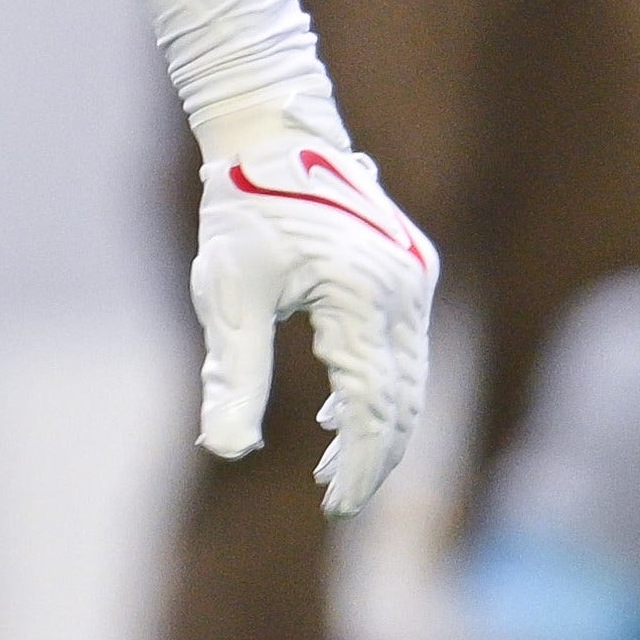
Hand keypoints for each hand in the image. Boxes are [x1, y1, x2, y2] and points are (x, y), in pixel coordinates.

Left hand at [191, 123, 439, 516]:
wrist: (271, 132)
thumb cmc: (241, 212)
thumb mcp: (227, 297)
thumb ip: (233, 377)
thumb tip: (225, 452)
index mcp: (362, 296)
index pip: (375, 406)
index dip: (361, 464)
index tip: (337, 507)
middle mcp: (404, 287)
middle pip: (405, 397)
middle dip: (375, 455)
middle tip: (337, 501)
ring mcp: (414, 275)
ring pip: (411, 374)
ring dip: (379, 424)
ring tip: (335, 468)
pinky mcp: (411, 268)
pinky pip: (406, 344)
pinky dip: (381, 385)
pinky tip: (343, 413)